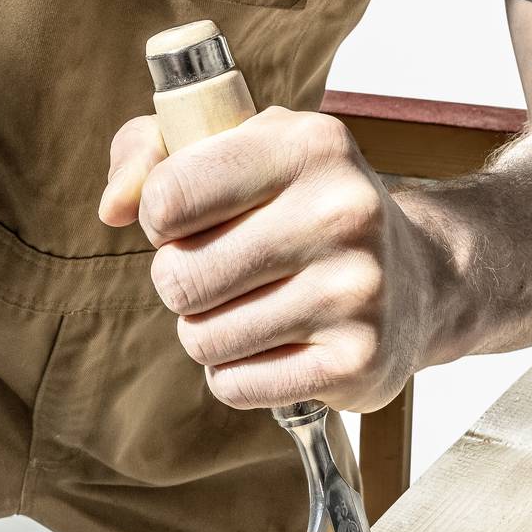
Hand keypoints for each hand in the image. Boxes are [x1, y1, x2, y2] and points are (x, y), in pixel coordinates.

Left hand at [99, 107, 457, 411]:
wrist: (419, 277)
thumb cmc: (302, 207)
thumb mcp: (238, 150)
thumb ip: (152, 155)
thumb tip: (112, 208)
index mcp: (308, 145)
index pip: (169, 195)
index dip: (159, 217)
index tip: (188, 219)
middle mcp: (342, 212)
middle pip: (179, 277)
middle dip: (180, 283)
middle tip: (221, 273)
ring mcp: (357, 291)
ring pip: (203, 338)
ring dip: (208, 332)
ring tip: (250, 309)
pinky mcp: (359, 361)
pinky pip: (237, 386)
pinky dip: (237, 374)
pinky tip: (274, 347)